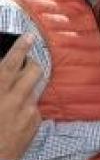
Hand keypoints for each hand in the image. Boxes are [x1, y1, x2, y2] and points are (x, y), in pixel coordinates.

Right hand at [0, 34, 42, 159]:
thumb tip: (3, 72)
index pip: (9, 65)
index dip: (20, 48)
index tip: (29, 36)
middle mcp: (14, 99)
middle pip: (33, 71)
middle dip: (32, 62)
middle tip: (28, 60)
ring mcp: (27, 110)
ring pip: (36, 87)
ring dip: (30, 83)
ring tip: (19, 88)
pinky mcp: (35, 122)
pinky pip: (34, 106)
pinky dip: (27, 105)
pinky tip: (16, 114)